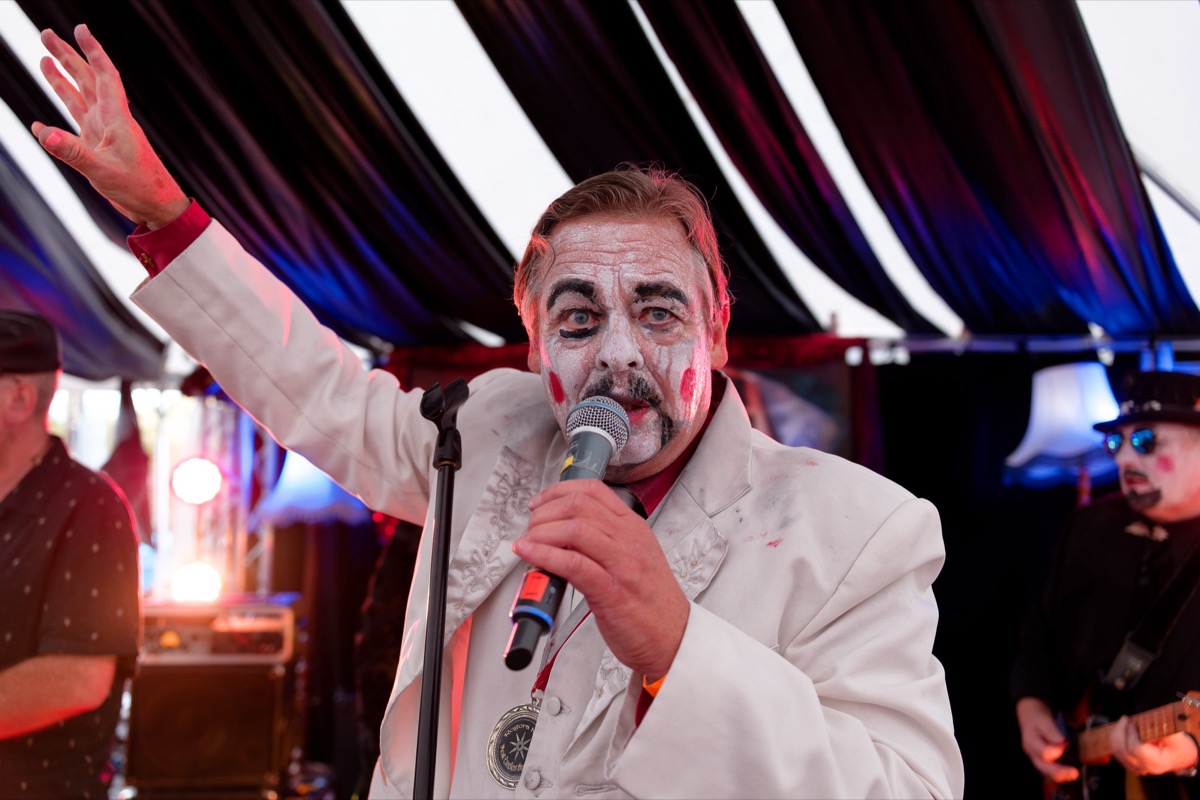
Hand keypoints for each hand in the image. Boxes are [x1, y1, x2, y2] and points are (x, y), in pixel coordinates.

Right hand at [32, 24, 187, 228]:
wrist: (156, 207)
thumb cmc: (139, 188)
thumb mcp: (103, 171)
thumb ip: (74, 152)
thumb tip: (43, 132)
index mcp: (116, 119)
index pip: (104, 76)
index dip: (93, 51)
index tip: (80, 28)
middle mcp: (109, 120)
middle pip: (86, 80)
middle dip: (68, 56)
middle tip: (46, 34)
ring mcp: (103, 133)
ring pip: (80, 98)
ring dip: (63, 78)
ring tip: (45, 58)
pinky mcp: (98, 148)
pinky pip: (75, 127)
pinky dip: (57, 123)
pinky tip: (41, 124)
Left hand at [514, 480, 687, 680]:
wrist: (674, 638)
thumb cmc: (651, 603)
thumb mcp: (633, 558)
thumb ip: (604, 542)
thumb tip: (562, 534)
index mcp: (634, 528)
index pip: (592, 491)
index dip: (557, 492)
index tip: (538, 504)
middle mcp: (629, 540)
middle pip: (578, 506)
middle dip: (544, 513)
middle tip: (529, 528)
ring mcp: (622, 564)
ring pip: (574, 529)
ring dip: (540, 533)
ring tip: (526, 543)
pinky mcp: (611, 591)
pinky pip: (573, 563)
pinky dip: (544, 555)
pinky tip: (529, 555)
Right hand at [1016, 697, 1079, 783]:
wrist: (1029, 717)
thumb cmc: (1037, 718)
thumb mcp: (1043, 720)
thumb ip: (1052, 731)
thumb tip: (1062, 742)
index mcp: (1031, 742)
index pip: (1042, 752)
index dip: (1055, 752)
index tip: (1065, 747)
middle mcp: (1032, 753)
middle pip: (1043, 767)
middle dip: (1060, 772)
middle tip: (1074, 772)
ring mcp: (1036, 759)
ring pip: (1046, 773)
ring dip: (1061, 776)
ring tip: (1073, 774)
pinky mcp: (1042, 761)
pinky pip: (1049, 772)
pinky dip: (1059, 775)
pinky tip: (1068, 775)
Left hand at [1110, 716, 1198, 775]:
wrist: (1180, 755)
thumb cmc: (1178, 745)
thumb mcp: (1177, 736)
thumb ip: (1165, 729)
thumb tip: (1158, 720)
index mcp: (1158, 762)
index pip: (1137, 749)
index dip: (1132, 734)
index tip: (1132, 722)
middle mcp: (1147, 768)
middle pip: (1124, 750)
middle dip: (1121, 731)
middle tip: (1126, 719)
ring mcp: (1138, 768)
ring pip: (1118, 752)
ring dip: (1117, 734)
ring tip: (1124, 722)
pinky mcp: (1131, 765)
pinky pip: (1117, 753)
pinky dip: (1116, 740)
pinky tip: (1122, 730)